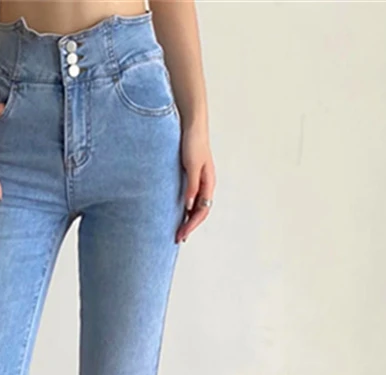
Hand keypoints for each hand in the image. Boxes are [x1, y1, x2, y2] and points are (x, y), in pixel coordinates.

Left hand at [177, 124, 215, 242]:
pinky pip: (190, 198)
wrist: (192, 125)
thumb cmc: (193, 142)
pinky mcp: (191, 176)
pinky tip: (177, 213)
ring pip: (195, 206)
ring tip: (178, 231)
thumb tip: (188, 207)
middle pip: (200, 212)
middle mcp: (206, 184)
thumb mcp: (192, 165)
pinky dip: (185, 209)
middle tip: (178, 239)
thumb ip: (192, 186)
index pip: (202, 210)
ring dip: (188, 219)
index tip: (182, 235)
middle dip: (190, 226)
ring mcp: (199, 181)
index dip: (192, 225)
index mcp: (208, 183)